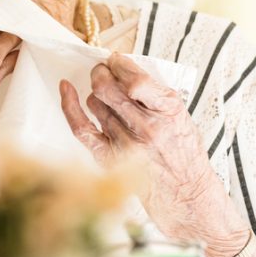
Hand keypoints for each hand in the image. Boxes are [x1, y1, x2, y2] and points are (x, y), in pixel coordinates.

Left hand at [58, 54, 250, 256]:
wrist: (188, 196)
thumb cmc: (185, 156)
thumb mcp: (182, 118)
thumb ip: (156, 96)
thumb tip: (125, 72)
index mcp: (169, 111)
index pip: (135, 78)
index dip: (120, 64)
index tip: (116, 60)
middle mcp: (147, 127)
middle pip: (107, 87)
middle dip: (101, 73)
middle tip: (103, 72)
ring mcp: (127, 144)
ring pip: (95, 102)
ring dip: (96, 94)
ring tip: (106, 98)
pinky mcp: (110, 159)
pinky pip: (81, 127)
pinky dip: (70, 106)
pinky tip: (66, 90)